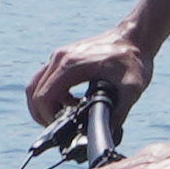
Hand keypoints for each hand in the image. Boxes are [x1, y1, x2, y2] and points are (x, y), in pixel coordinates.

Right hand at [28, 28, 154, 136]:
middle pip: (33, 92)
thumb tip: (105, 132)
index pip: (43, 97)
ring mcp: (60, 55)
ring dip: (44, 104)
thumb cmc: (134, 59)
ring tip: (64, 117)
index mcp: (71, 66)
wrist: (136, 36)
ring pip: (36, 84)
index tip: (62, 128)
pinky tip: (70, 103)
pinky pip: (45, 78)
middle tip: (59, 127)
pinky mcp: (64, 56)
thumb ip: (119, 112)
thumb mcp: (132, 88)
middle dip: (42, 114)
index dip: (48, 118)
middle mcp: (60, 58)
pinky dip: (50, 94)